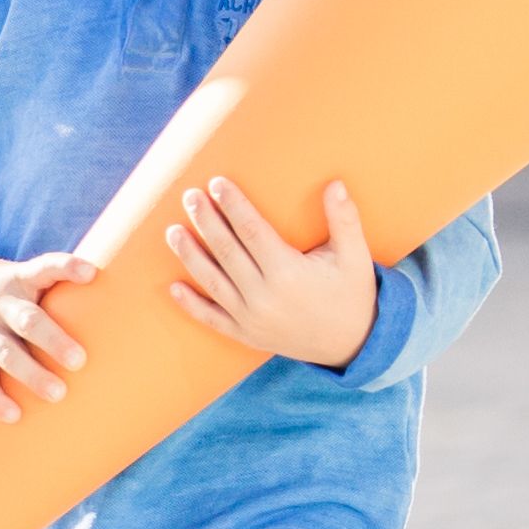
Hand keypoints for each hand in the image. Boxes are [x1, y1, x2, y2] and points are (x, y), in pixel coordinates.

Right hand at [0, 249, 98, 419]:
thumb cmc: (4, 293)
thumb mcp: (23, 279)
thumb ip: (58, 290)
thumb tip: (121, 307)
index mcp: (20, 279)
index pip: (46, 267)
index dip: (68, 267)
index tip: (92, 274)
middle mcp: (0, 302)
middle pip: (28, 320)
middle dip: (53, 340)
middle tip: (80, 361)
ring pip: (7, 353)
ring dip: (32, 375)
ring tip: (58, 394)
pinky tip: (14, 415)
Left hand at [165, 175, 379, 370]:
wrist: (352, 344)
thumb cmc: (352, 294)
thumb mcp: (356, 257)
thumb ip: (345, 219)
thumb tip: (335, 183)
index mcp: (289, 273)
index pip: (252, 231)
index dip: (233, 206)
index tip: (217, 183)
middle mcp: (264, 297)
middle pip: (226, 251)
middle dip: (206, 221)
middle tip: (189, 196)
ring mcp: (251, 319)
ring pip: (212, 282)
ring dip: (189, 255)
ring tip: (173, 230)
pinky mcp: (246, 335)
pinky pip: (212, 319)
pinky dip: (191, 304)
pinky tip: (173, 287)